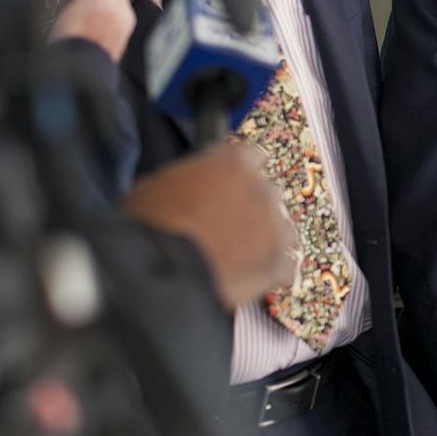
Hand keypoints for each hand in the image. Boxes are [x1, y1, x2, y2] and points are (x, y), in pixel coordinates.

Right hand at [123, 142, 297, 309]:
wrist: (162, 270)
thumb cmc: (152, 225)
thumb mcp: (156, 185)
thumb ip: (185, 180)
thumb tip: (184, 189)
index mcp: (234, 162)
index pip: (251, 158)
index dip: (237, 175)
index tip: (228, 185)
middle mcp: (261, 189)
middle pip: (266, 194)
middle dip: (249, 208)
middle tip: (225, 225)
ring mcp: (274, 227)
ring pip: (281, 229)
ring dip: (265, 239)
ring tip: (239, 255)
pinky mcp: (277, 263)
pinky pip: (285, 266)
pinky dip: (273, 272)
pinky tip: (255, 277)